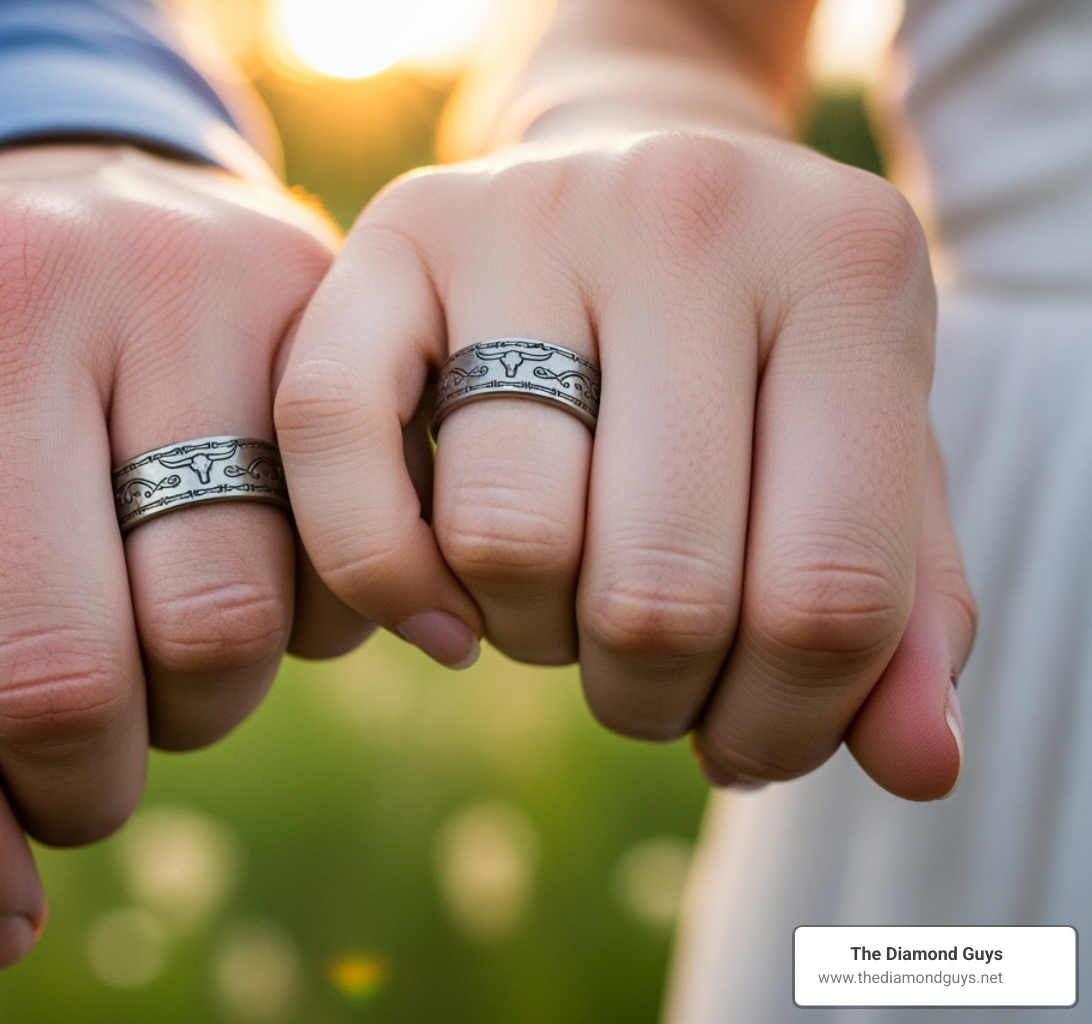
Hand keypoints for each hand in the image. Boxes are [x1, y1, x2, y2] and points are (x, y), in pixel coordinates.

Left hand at [0, 144, 363, 970]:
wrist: (83, 199)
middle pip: (49, 675)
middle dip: (73, 792)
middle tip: (75, 785)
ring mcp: (164, 278)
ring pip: (210, 628)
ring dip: (191, 715)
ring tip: (157, 667)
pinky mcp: (305, 296)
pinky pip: (329, 557)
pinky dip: (298, 630)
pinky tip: (256, 585)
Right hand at [276, 131, 975, 799]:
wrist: (643, 174)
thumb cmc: (765, 355)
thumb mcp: (868, 455)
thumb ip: (906, 613)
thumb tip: (920, 767)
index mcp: (846, 271)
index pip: (831, 590)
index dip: (787, 723)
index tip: (744, 736)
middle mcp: (688, 213)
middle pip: (661, 587)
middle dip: (648, 694)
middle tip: (646, 677)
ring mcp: (528, 210)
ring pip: (507, 534)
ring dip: (529, 638)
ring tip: (556, 611)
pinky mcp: (394, 228)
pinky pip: (335, 433)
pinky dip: (381, 571)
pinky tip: (440, 614)